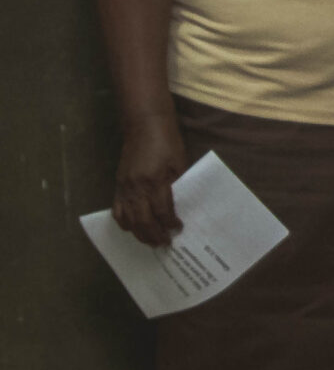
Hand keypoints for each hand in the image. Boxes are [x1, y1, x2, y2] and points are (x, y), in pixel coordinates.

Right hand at [113, 107, 187, 246]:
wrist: (144, 125)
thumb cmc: (167, 142)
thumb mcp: (179, 163)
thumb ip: (177, 184)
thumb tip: (179, 205)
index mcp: (154, 181)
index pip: (162, 211)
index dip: (170, 223)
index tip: (178, 229)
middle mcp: (136, 188)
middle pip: (143, 220)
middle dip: (154, 235)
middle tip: (164, 244)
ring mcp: (123, 188)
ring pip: (128, 219)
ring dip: (139, 233)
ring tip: (151, 241)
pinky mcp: (117, 186)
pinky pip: (117, 210)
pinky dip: (124, 223)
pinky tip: (133, 228)